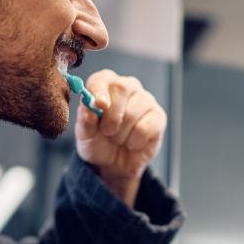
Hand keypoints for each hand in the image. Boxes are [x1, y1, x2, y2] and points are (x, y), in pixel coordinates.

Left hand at [74, 69, 166, 206]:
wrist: (114, 165)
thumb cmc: (98, 143)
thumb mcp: (85, 134)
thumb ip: (85, 119)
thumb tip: (89, 108)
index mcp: (105, 86)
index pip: (102, 78)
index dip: (99, 90)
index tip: (100, 105)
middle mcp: (127, 87)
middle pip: (121, 87)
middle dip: (111, 115)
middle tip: (107, 132)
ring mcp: (145, 100)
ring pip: (133, 111)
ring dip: (121, 133)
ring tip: (118, 139)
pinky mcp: (158, 116)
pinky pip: (144, 128)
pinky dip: (134, 142)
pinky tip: (132, 143)